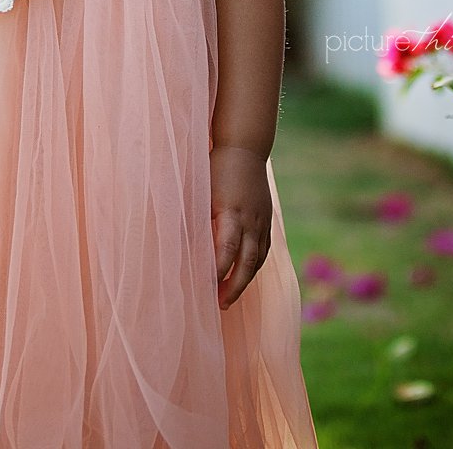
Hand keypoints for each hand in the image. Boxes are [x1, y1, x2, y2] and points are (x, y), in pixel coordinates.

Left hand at [209, 144, 271, 309]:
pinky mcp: (267, 220)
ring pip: (257, 260)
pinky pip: (264, 250)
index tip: (206, 286)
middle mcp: (250, 220)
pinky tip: (244, 276)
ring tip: (230, 297)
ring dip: (245, 280)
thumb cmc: (217, 167)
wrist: (245, 148)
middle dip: (234, 286)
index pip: (226, 249)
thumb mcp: (204, 189)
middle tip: (221, 305)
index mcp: (232, 211)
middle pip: (246, 262)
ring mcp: (262, 221)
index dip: (218, 271)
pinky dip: (254, 266)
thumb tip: (186, 244)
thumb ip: (200, 217)